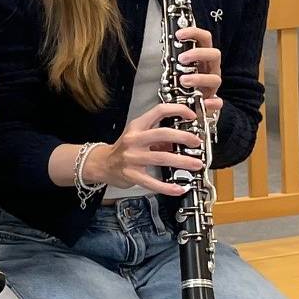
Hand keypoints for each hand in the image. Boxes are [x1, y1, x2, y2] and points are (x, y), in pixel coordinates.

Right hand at [88, 102, 205, 194]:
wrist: (102, 164)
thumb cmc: (123, 149)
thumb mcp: (139, 136)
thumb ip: (160, 137)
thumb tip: (183, 139)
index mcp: (137, 126)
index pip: (159, 111)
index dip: (177, 110)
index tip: (191, 115)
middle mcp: (134, 140)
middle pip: (162, 134)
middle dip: (183, 137)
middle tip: (197, 142)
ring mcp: (132, 157)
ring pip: (161, 158)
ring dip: (182, 161)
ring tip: (196, 164)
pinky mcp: (131, 174)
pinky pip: (152, 182)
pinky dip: (167, 187)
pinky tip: (178, 188)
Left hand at [175, 26, 224, 117]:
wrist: (191, 102)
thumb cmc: (184, 81)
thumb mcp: (179, 66)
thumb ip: (174, 55)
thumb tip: (165, 42)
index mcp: (203, 58)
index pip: (205, 39)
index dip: (194, 33)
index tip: (179, 34)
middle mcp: (211, 69)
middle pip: (215, 55)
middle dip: (198, 54)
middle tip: (181, 59)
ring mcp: (212, 85)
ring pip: (215, 79)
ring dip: (199, 78)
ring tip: (183, 80)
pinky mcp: (213, 101)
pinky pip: (218, 103)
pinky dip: (213, 103)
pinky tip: (204, 102)